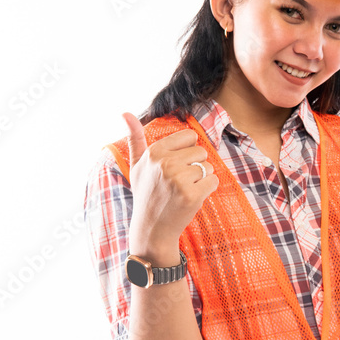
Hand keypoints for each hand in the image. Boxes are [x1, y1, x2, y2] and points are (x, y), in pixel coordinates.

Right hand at [122, 112, 218, 257]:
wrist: (152, 228)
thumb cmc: (147, 194)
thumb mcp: (137, 166)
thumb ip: (135, 138)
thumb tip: (125, 112)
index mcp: (154, 152)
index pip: (190, 137)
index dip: (187, 152)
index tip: (175, 166)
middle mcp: (165, 163)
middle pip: (201, 152)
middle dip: (195, 166)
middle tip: (178, 182)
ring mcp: (179, 179)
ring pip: (208, 167)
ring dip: (201, 178)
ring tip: (183, 190)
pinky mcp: (192, 194)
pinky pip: (214, 181)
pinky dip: (207, 189)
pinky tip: (192, 198)